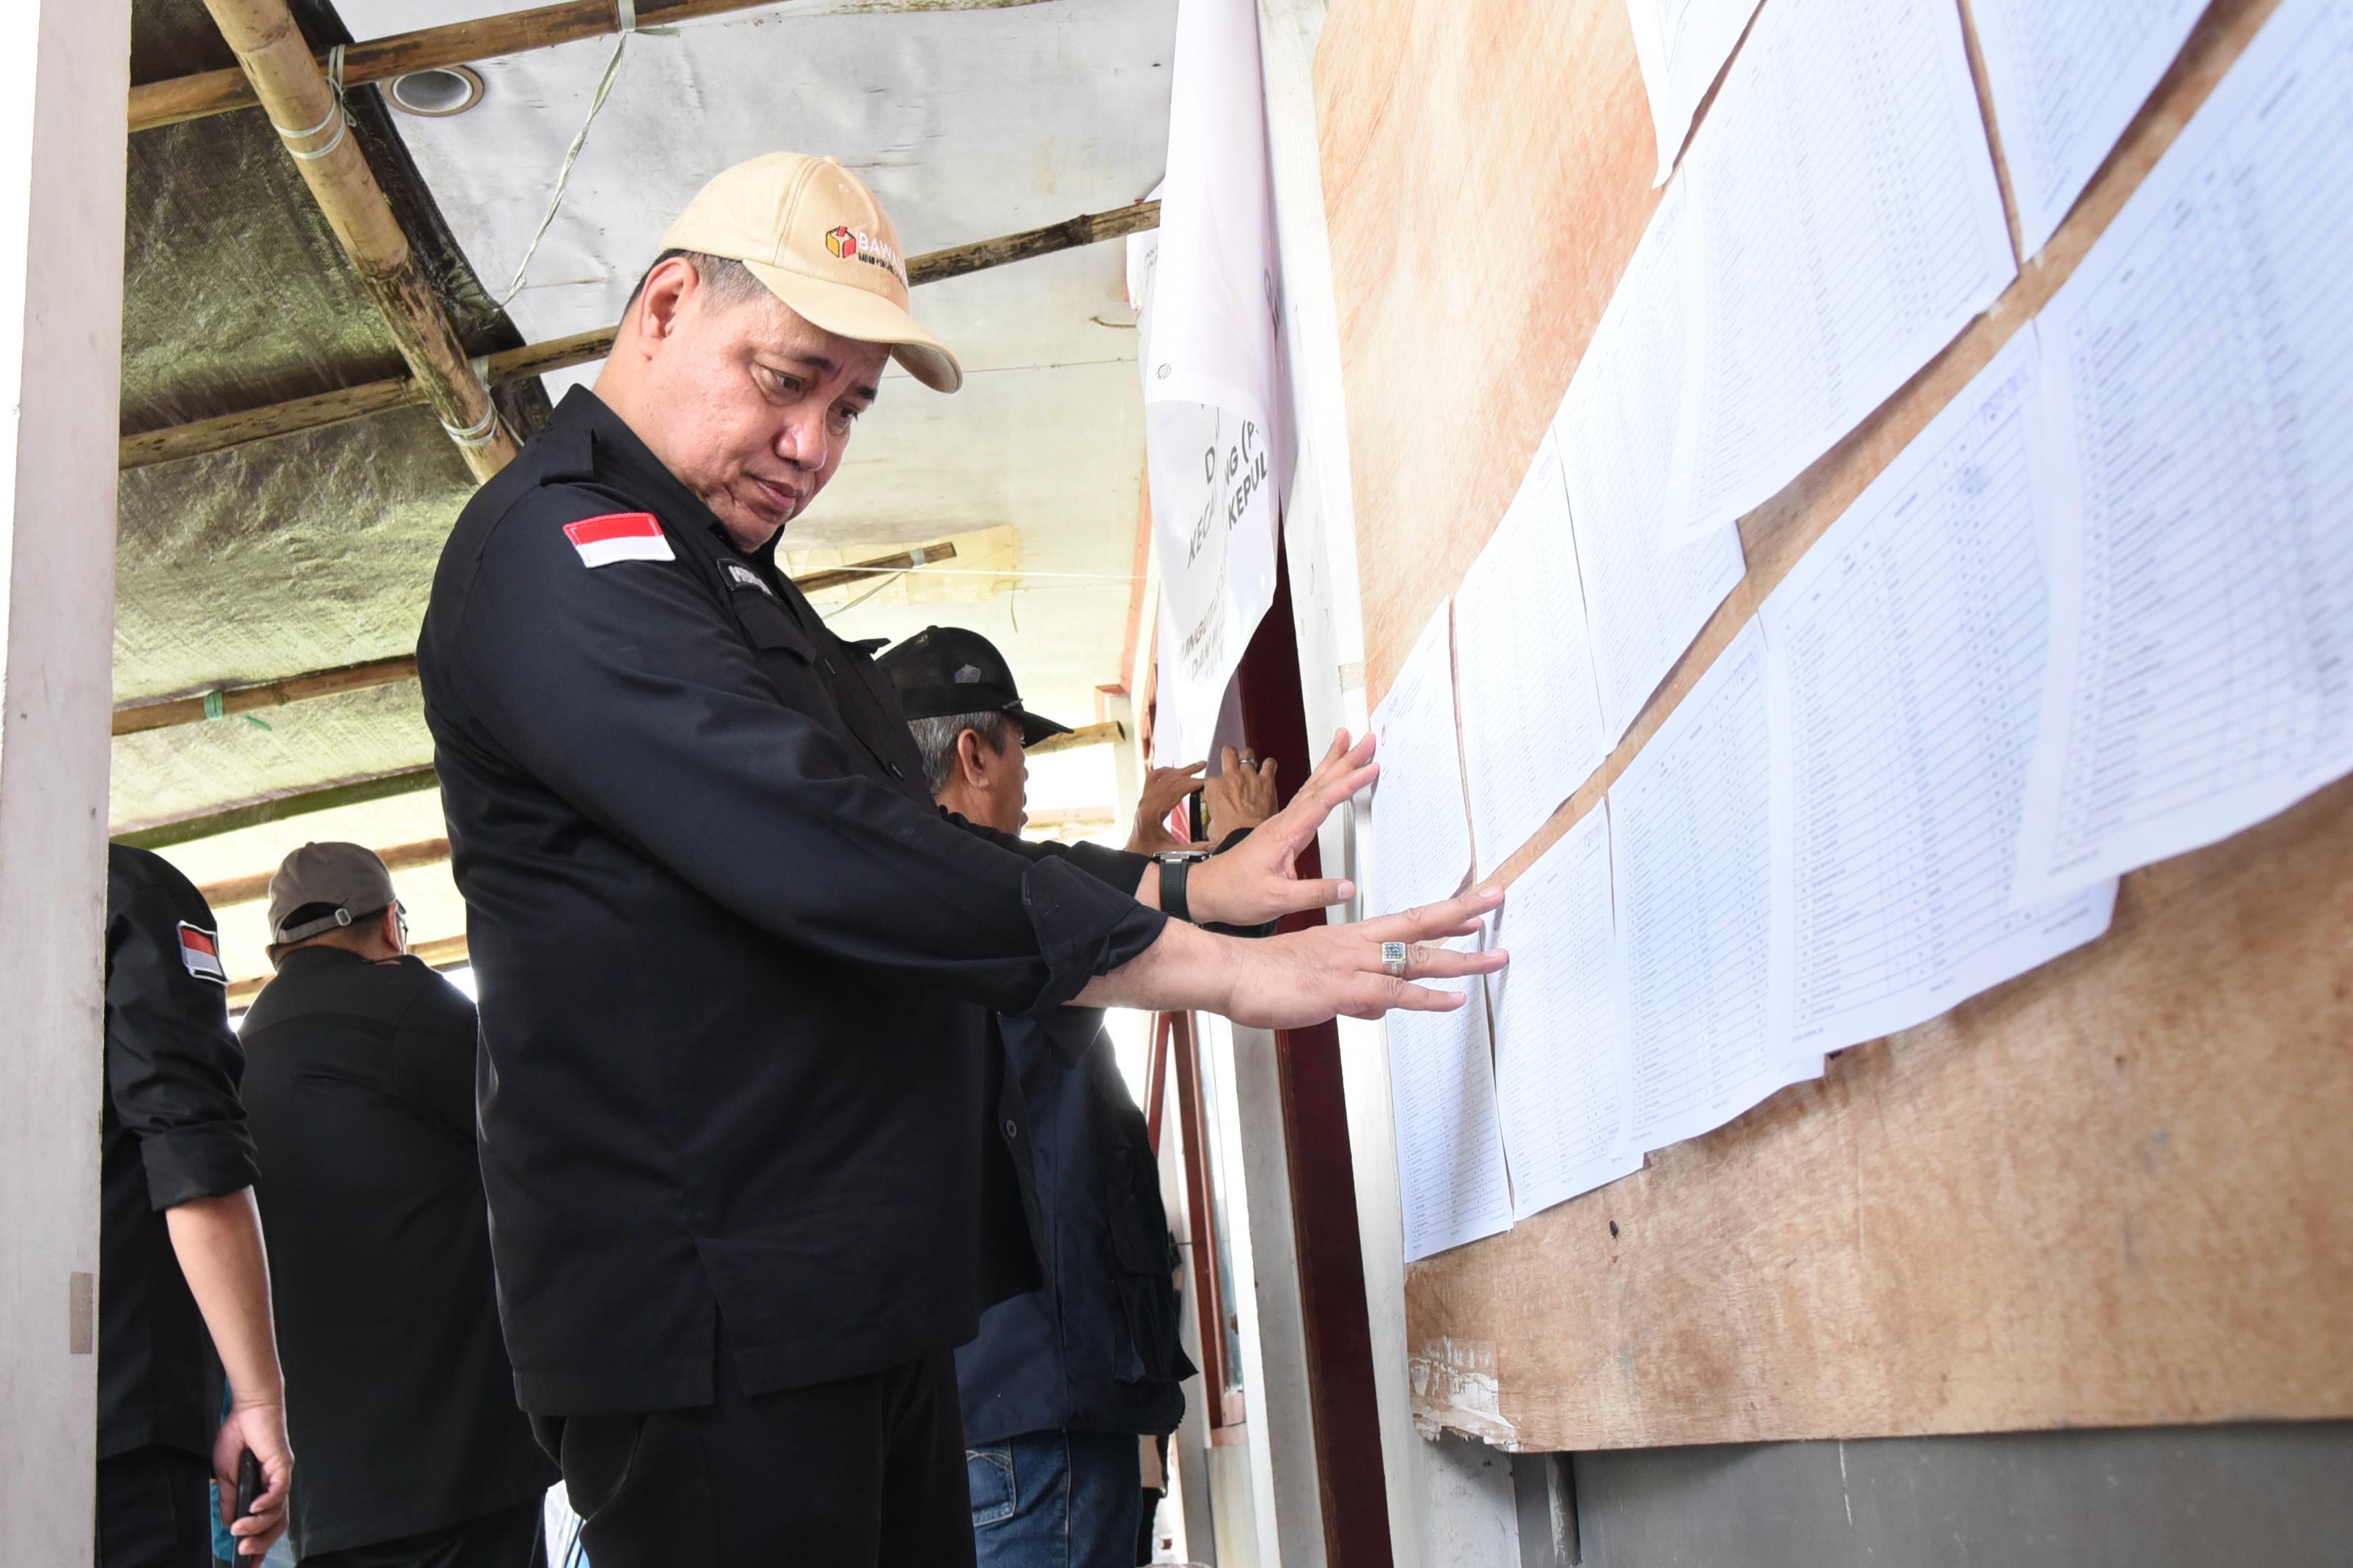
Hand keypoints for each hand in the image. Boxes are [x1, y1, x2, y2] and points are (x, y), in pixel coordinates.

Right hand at [213, 1399, 292, 1558]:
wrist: (248, 1408)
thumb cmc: (238, 1437)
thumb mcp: (226, 1474)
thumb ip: (230, 1499)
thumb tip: (229, 1523)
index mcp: (263, 1490)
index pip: (266, 1524)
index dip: (260, 1545)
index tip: (249, 1565)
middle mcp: (276, 1486)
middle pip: (277, 1523)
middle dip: (261, 1542)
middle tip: (243, 1553)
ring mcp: (281, 1476)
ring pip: (278, 1511)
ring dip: (259, 1525)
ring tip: (240, 1532)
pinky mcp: (282, 1464)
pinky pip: (279, 1490)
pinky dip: (267, 1502)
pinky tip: (253, 1509)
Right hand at [1076, 884, 1507, 1023]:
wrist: (1229, 973)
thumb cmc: (1263, 977)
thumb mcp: (1316, 984)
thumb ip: (1354, 996)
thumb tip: (1380, 1008)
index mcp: (1350, 938)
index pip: (1407, 921)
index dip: (1443, 914)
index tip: (1474, 905)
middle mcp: (1357, 944)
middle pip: (1419, 925)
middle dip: (1464, 914)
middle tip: (1498, 897)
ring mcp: (1352, 965)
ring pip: (1416, 958)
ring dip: (1461, 959)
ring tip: (1496, 956)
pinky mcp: (1343, 990)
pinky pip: (1394, 993)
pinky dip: (1427, 997)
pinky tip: (1454, 999)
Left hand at [1126, 762, 1206, 854]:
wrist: (1134, 853)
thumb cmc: (1149, 853)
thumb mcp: (1172, 852)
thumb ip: (1192, 849)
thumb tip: (1212, 846)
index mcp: (1152, 812)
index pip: (1175, 791)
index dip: (1192, 784)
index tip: (1207, 780)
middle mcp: (1146, 802)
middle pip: (1171, 781)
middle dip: (1190, 774)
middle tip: (1206, 768)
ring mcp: (1144, 799)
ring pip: (1163, 777)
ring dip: (1181, 770)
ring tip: (1198, 765)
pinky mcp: (1145, 799)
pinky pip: (1154, 778)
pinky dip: (1166, 772)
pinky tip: (1177, 771)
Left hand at [1185, 730, 1373, 926]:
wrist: (1207, 891)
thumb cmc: (1234, 892)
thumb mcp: (1277, 899)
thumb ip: (1314, 893)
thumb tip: (1346, 887)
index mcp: (1284, 832)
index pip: (1322, 801)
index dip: (1348, 783)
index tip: (1369, 768)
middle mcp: (1283, 823)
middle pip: (1319, 783)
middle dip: (1345, 760)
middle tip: (1366, 740)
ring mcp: (1282, 825)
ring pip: (1312, 787)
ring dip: (1332, 764)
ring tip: (1347, 743)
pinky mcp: (1281, 831)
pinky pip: (1306, 800)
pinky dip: (1321, 784)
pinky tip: (1327, 780)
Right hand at [1203, 746, 1279, 839]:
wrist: (1246, 838)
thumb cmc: (1229, 835)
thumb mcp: (1212, 824)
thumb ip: (1216, 814)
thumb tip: (1219, 819)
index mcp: (1214, 787)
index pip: (1212, 778)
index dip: (1217, 784)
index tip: (1221, 791)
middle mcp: (1231, 778)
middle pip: (1228, 753)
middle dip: (1229, 755)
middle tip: (1232, 760)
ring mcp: (1249, 777)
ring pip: (1248, 754)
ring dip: (1248, 758)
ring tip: (1250, 763)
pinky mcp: (1266, 781)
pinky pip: (1269, 764)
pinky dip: (1269, 765)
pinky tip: (1268, 768)